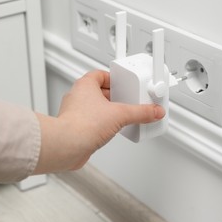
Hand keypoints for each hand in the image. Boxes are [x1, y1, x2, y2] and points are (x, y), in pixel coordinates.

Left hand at [32, 70, 164, 173]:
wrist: (67, 146)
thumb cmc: (82, 124)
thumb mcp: (120, 115)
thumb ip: (140, 112)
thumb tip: (153, 111)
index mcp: (85, 85)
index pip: (101, 75)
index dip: (114, 79)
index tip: (124, 84)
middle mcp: (77, 96)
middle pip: (99, 92)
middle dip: (114, 97)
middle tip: (126, 101)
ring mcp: (74, 113)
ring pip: (94, 108)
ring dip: (107, 112)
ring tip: (120, 117)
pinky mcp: (75, 128)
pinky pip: (91, 122)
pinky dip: (101, 125)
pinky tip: (110, 131)